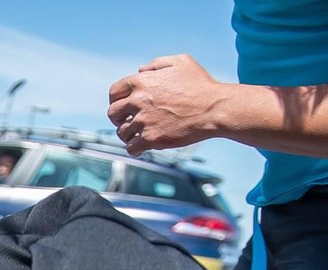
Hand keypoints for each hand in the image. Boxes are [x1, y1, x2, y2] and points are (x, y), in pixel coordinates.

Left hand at [107, 54, 227, 154]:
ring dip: (128, 135)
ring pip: (122, 132)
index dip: (116, 100)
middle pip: (113, 114)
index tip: (122, 106)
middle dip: (118, 118)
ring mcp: (144, 121)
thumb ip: (157, 64)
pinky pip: (131, 148)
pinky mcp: (151, 139)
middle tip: (128, 122)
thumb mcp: (181, 62)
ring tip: (137, 135)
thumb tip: (140, 71)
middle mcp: (138, 101)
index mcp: (141, 82)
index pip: (114, 92)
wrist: (214, 108)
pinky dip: (134, 149)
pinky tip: (141, 149)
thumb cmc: (201, 85)